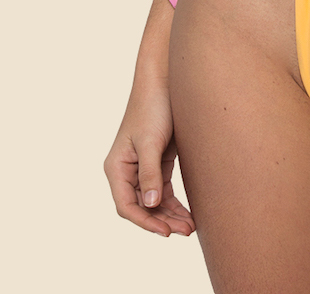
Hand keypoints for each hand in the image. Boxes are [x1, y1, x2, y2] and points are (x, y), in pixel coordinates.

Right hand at [104, 79, 194, 236]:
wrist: (165, 81)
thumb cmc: (153, 107)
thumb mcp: (150, 142)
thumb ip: (149, 174)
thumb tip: (150, 204)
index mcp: (116, 167)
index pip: (126, 206)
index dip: (145, 222)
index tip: (165, 231)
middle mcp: (126, 170)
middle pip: (141, 207)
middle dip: (162, 221)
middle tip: (185, 231)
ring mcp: (142, 167)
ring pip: (154, 201)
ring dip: (170, 215)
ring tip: (190, 227)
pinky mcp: (157, 161)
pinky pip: (164, 190)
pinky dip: (174, 202)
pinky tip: (188, 213)